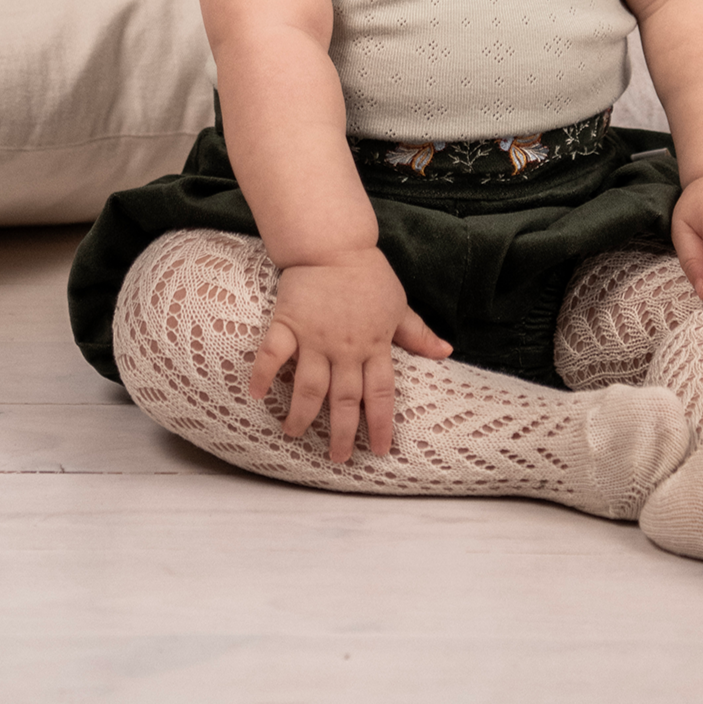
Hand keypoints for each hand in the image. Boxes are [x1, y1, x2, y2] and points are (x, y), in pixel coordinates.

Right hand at [247, 246, 450, 462]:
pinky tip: (256, 395)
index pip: (381, 394)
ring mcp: (315, 338)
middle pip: (344, 400)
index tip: (379, 450)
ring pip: (308, 387)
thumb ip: (417, 334)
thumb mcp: (399, 306)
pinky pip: (272, 354)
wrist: (334, 245)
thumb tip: (446, 352)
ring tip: (293, 433)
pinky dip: (262, 375)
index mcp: (375, 346)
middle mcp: (345, 349)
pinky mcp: (288, 323)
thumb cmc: (369, 275)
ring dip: (301, 414)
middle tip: (337, 458)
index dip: (381, 425)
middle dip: (341, 433)